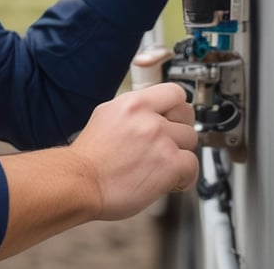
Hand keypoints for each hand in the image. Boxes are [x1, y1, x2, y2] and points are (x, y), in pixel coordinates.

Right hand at [70, 83, 197, 219]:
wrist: (81, 181)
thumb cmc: (90, 156)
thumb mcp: (106, 115)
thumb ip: (132, 111)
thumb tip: (148, 111)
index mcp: (134, 103)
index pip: (174, 92)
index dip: (177, 107)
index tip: (175, 117)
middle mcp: (149, 118)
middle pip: (186, 115)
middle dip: (180, 129)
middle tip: (171, 142)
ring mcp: (160, 140)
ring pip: (191, 140)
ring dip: (181, 154)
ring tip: (165, 164)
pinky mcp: (168, 164)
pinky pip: (192, 165)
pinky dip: (185, 176)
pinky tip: (171, 180)